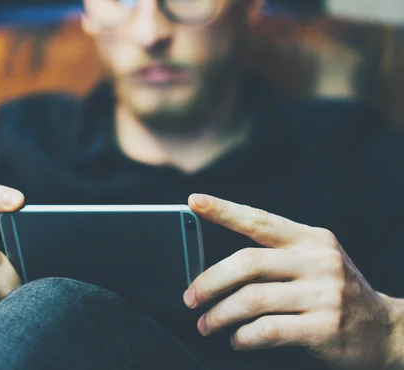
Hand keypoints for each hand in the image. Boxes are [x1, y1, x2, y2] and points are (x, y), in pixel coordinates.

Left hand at [184, 194, 402, 369]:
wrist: (385, 329)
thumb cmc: (334, 292)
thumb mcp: (313, 262)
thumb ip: (275, 257)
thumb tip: (217, 267)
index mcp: (309, 239)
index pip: (259, 220)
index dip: (224, 210)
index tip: (194, 202)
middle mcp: (317, 261)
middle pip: (247, 263)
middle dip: (209, 282)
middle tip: (190, 298)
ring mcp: (323, 295)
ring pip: (252, 300)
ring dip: (219, 315)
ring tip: (206, 325)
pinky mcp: (325, 328)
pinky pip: (268, 330)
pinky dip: (243, 337)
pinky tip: (237, 339)